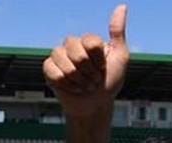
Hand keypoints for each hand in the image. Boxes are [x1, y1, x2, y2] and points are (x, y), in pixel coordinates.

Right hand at [42, 4, 128, 118]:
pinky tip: (72, 89)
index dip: (98, 59)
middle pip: (76, 51)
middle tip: (94, 80)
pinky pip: (53, 71)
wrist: (96, 105)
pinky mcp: (49, 70)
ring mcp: (59, 57)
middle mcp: (72, 45)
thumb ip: (118, 32)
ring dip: (78, 79)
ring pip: (64, 61)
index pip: (90, 41)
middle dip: (88, 71)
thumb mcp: (120, 57)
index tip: (103, 68)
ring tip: (84, 86)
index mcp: (88, 41)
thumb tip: (122, 6)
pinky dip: (65, 84)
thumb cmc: (109, 82)